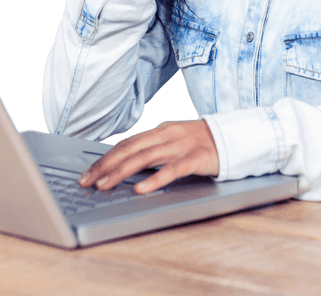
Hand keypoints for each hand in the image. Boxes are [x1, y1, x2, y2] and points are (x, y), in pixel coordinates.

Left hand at [78, 120, 219, 194]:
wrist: (232, 137)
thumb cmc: (199, 143)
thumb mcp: (172, 142)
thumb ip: (152, 150)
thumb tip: (124, 165)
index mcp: (159, 132)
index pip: (126, 144)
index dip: (105, 158)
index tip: (88, 173)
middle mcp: (166, 136)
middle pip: (129, 149)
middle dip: (105, 165)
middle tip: (87, 181)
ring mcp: (180, 146)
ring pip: (145, 158)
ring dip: (121, 172)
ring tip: (105, 185)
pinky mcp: (195, 159)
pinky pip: (172, 170)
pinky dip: (154, 179)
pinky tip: (141, 189)